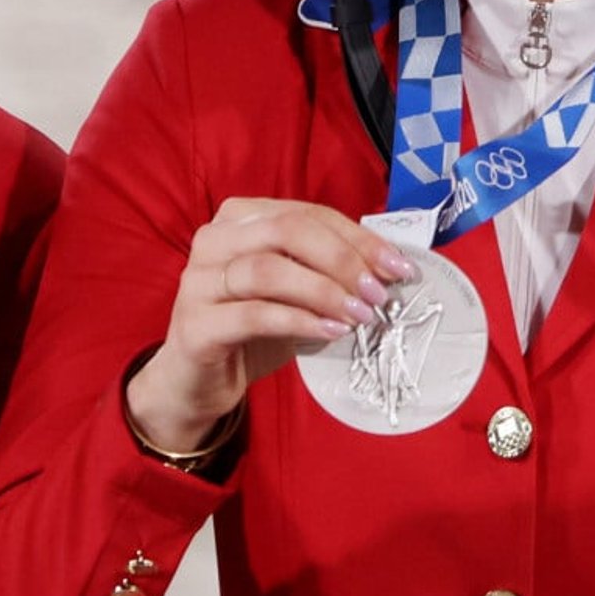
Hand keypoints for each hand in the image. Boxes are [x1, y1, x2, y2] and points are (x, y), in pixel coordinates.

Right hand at [125, 197, 413, 453]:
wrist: (197, 382)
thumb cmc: (253, 328)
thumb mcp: (296, 291)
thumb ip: (329, 270)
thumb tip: (390, 269)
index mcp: (241, 217)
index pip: (309, 213)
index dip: (358, 237)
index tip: (399, 267)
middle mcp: (214, 238)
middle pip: (288, 231)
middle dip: (343, 259)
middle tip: (379, 292)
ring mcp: (199, 280)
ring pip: (269, 270)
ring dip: (324, 291)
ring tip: (361, 315)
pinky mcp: (195, 325)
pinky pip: (253, 314)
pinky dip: (299, 320)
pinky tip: (331, 332)